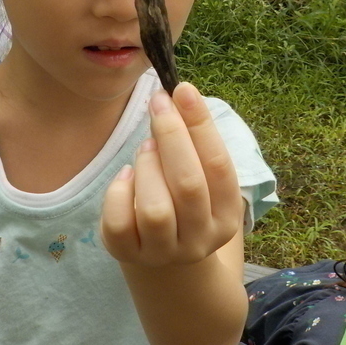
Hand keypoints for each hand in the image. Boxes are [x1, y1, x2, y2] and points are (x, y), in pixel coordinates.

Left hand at [101, 82, 241, 267]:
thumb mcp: (198, 177)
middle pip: (188, 185)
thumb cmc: (182, 201)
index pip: (219, 166)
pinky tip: (125, 176)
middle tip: (159, 104)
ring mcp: (164, 251)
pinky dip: (119, 191)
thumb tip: (174, 97)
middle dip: (171, 136)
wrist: (162, 252)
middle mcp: (200, 239)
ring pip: (155, 209)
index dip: (201, 125)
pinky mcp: (128, 254)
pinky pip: (119, 222)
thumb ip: (193, 145)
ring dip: (147, 166)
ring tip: (145, 149)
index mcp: (226, 216)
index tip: (183, 90)